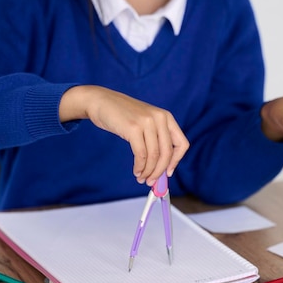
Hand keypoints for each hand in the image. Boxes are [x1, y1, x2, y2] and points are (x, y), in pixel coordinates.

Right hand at [60, 85, 188, 185]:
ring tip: (142, 178)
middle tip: (152, 182)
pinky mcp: (133, 128)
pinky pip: (141, 154)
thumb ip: (155, 139)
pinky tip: (136, 171)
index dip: (176, 161)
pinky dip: (139, 167)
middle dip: (159, 171)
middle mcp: (159, 118)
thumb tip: (161, 167)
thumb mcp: (145, 122)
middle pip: (167, 153)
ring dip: (148, 171)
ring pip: (154, 156)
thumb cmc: (122, 115)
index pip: (182, 144)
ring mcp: (147, 122)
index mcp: (166, 117)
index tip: (168, 173)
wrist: (101, 101)